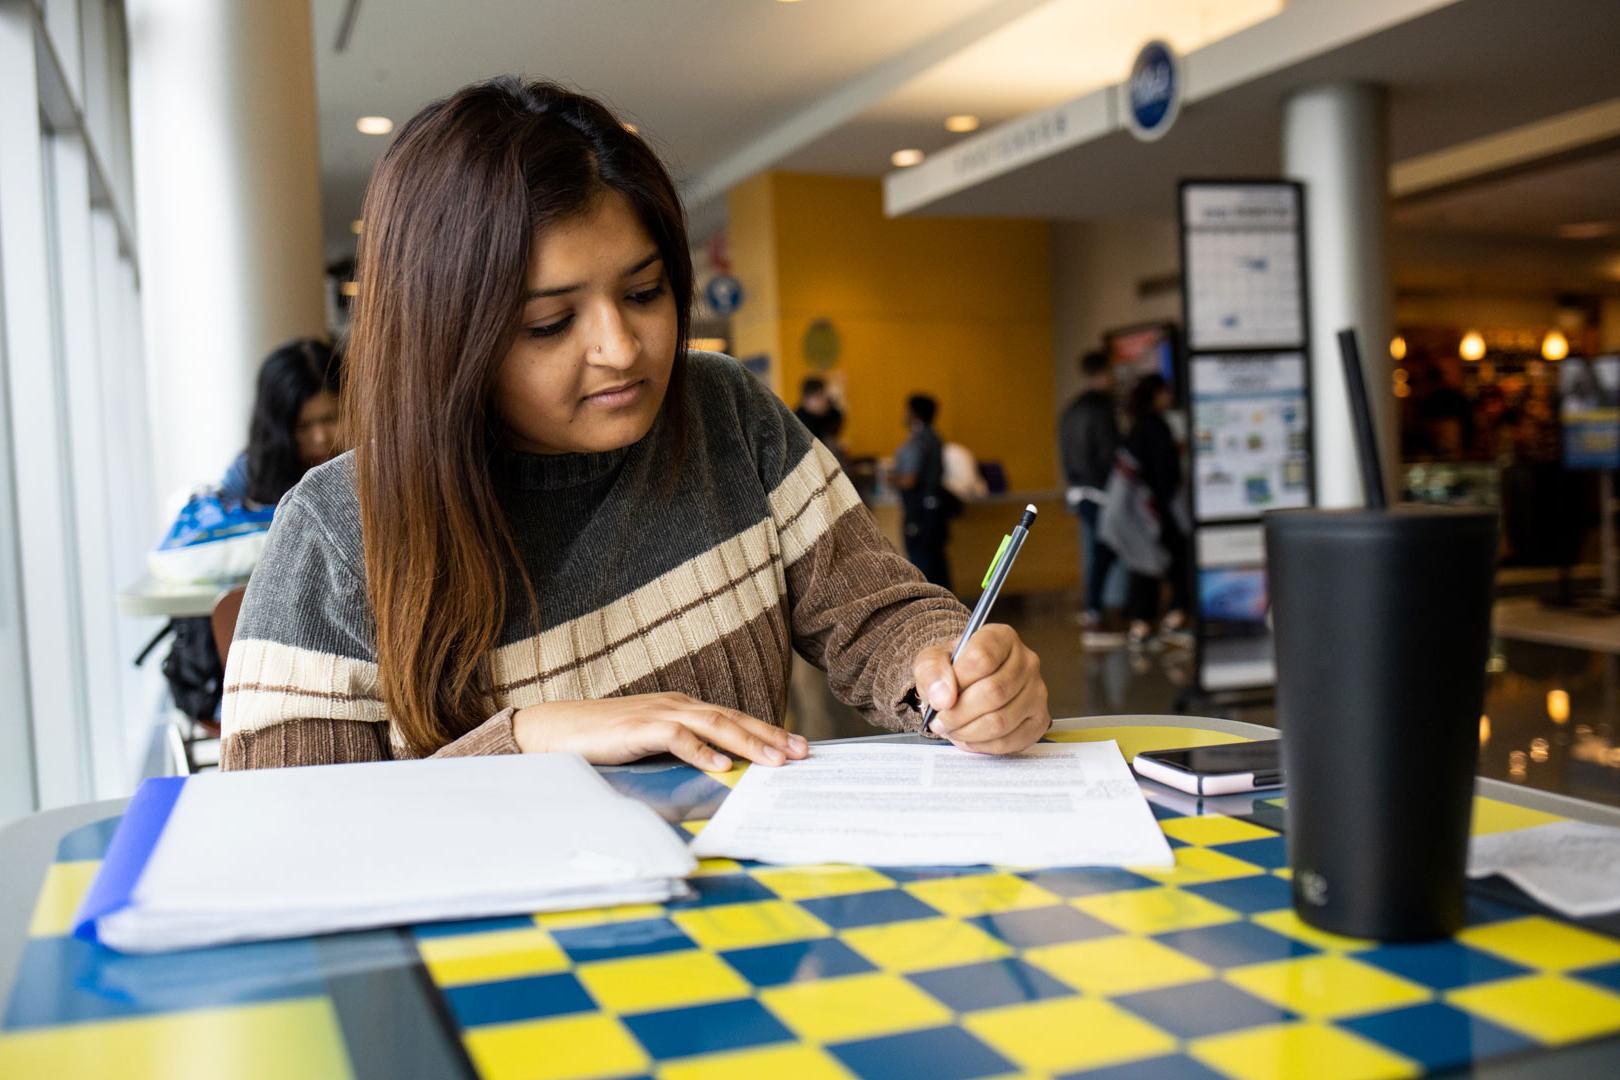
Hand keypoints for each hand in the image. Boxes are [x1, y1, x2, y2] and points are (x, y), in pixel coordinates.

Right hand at [512, 693, 807, 770]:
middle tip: (801, 752)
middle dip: (770, 736)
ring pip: (714, 725)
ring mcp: (658, 713)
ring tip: (774, 760)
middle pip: (733, 719)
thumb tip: (719, 771)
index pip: (733, 718)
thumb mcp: (651, 744)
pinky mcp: (639, 728)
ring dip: (747, 742)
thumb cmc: (602, 740)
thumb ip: (682, 751)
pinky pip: (677, 738)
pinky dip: (701, 750)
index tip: (797, 746)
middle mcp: (676, 705)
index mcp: (682, 708)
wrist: (555, 730)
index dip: (767, 731)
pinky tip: (721, 765)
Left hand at [911, 624, 1049, 754]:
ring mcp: (1037, 691)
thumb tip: (943, 698)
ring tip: (953, 729)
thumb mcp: (932, 661)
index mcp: (1002, 638)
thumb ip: (931, 671)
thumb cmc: (954, 670)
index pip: (982, 658)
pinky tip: (969, 738)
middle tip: (941, 721)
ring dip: (968, 732)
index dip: (957, 681)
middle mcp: (1027, 661)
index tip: (941, 695)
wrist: (969, 685)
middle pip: (994, 692)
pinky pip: (1010, 741)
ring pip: (1001, 721)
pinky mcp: (1039, 720)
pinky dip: (983, 745)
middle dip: (959, 713)